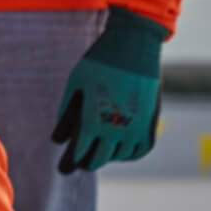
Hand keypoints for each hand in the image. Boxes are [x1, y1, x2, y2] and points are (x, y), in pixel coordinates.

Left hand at [50, 6, 165, 172]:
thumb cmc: (100, 60)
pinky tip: (119, 150)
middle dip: (87, 163)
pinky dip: (130, 154)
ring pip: (120, 155)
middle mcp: (117, 127)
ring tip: (98, 153)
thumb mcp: (76, 81)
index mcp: (94, 119)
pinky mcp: (151, 120)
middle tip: (80, 164)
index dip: (72, 161)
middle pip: (100, 158)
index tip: (65, 167)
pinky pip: (141, 149)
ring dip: (108, 156)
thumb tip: (59, 137)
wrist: (134, 44)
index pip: (81, 152)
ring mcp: (137, 126)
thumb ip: (67, 111)